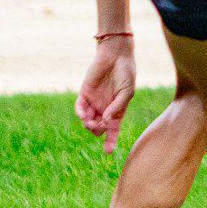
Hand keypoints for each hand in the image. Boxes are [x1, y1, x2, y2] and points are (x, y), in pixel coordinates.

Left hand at [75, 37, 135, 153]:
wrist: (116, 55)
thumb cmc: (126, 73)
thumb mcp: (127, 92)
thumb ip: (117, 107)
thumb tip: (106, 121)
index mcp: (117, 110)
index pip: (113, 130)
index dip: (111, 141)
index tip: (108, 152)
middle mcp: (105, 109)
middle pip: (98, 128)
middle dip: (97, 131)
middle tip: (99, 125)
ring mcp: (94, 102)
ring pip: (87, 122)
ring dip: (88, 125)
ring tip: (91, 122)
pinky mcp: (84, 94)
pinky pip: (79, 109)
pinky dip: (80, 114)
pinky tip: (84, 115)